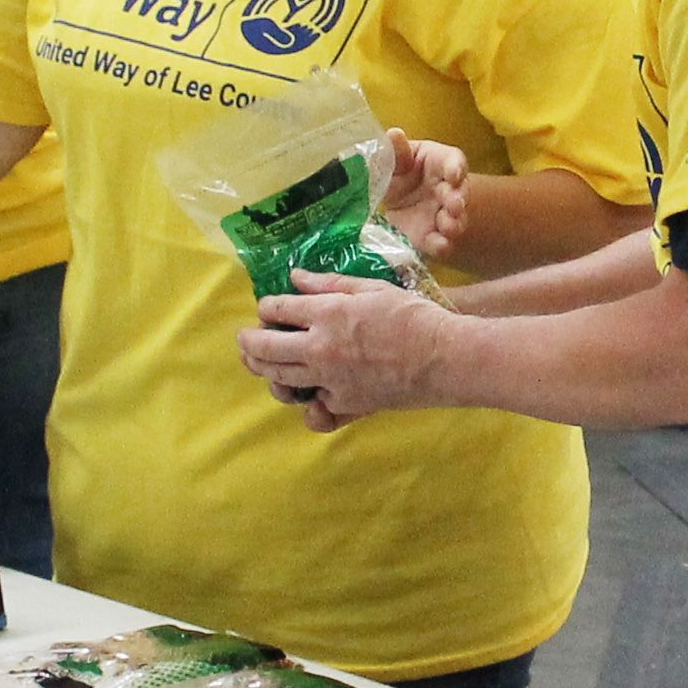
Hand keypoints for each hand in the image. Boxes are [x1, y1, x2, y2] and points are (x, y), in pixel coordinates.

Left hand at [238, 271, 452, 430]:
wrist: (442, 357)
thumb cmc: (412, 316)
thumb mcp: (371, 288)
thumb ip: (329, 283)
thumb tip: (295, 277)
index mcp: (326, 314)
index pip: (277, 310)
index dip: (266, 307)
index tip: (267, 307)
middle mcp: (320, 348)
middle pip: (265, 348)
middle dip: (248, 342)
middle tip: (244, 339)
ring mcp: (329, 380)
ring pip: (279, 379)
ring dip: (263, 370)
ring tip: (259, 364)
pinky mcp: (345, 404)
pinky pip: (312, 410)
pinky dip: (305, 402)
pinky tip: (304, 393)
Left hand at [375, 136, 471, 264]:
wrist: (398, 203)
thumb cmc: (400, 173)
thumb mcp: (396, 160)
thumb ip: (396, 151)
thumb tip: (393, 134)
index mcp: (441, 164)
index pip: (455, 162)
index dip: (456, 168)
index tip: (453, 175)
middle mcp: (448, 190)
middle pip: (459, 193)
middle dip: (457, 199)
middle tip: (453, 205)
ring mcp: (443, 215)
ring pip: (456, 220)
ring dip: (454, 223)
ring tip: (448, 227)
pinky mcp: (433, 237)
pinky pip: (442, 243)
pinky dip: (442, 246)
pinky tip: (440, 247)